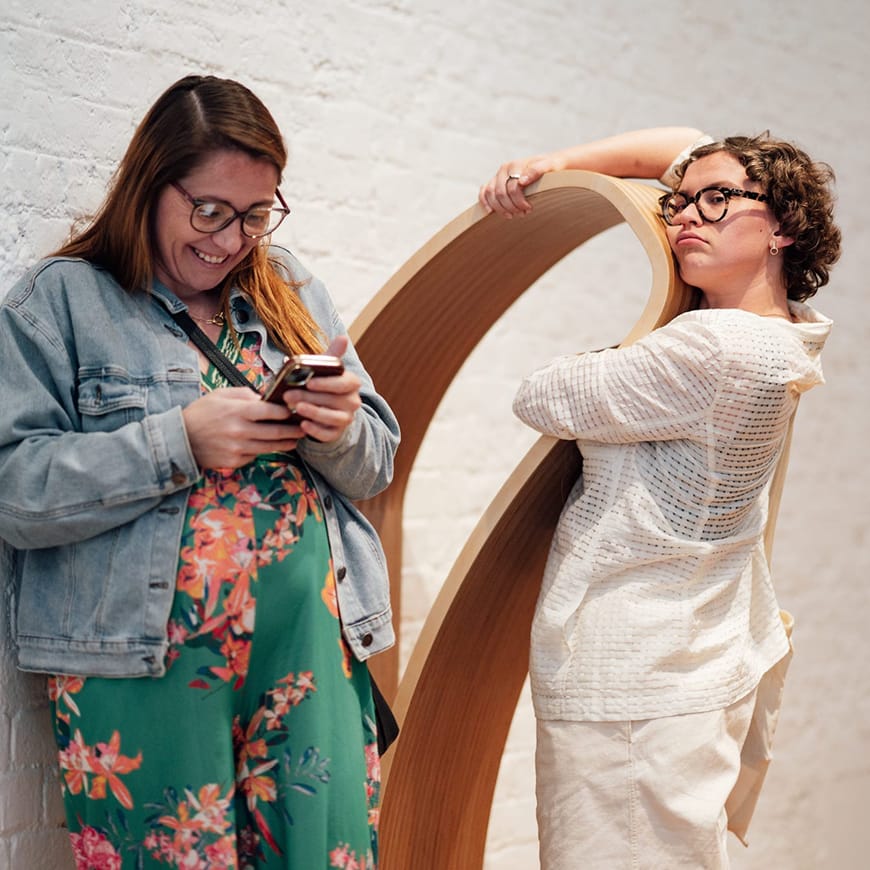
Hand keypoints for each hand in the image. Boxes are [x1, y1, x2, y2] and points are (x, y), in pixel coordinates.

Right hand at [182, 386, 301, 469]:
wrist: (179, 439)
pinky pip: (255, 455)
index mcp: (238, 411)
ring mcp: (238, 449)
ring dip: (286, 444)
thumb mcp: (221, 395)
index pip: (271, 411)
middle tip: (304, 428)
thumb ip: (245, 395)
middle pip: (276, 432)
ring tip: (295, 440)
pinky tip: (270, 446)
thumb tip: (266, 397)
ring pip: (270, 447)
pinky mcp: (234, 462)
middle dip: (293, 430)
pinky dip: (263, 450)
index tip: (296, 410)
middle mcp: (240, 431)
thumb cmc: (201, 413)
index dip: (287, 411)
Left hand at [276, 336, 361, 443]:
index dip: (327, 383)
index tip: (309, 382)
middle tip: (289, 395)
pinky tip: (302, 425)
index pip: (345, 382)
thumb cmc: (322, 386)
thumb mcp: (325, 371)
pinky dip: (315, 430)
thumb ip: (331, 356)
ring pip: (332, 417)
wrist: (327, 411)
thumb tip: (343, 337)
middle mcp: (353, 401)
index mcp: (351, 383)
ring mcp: (346, 418)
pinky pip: (328, 433)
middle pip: (334, 400)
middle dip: (310, 397)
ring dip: (313, 412)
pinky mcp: (337, 433)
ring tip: (296, 409)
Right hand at [478, 154, 560, 217]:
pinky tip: (490, 212)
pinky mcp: (493, 183)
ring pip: (491, 194)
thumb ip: (537, 170)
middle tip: (523, 214)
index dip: (519, 201)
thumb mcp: (549, 166)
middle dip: (511, 207)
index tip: (529, 209)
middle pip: (501, 193)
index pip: (512, 188)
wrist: (547, 164)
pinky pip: (484, 192)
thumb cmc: (550, 167)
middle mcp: (504, 169)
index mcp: (515, 165)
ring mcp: (497, 176)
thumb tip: (521, 181)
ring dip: (500, 208)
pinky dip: (485, 202)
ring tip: (512, 215)